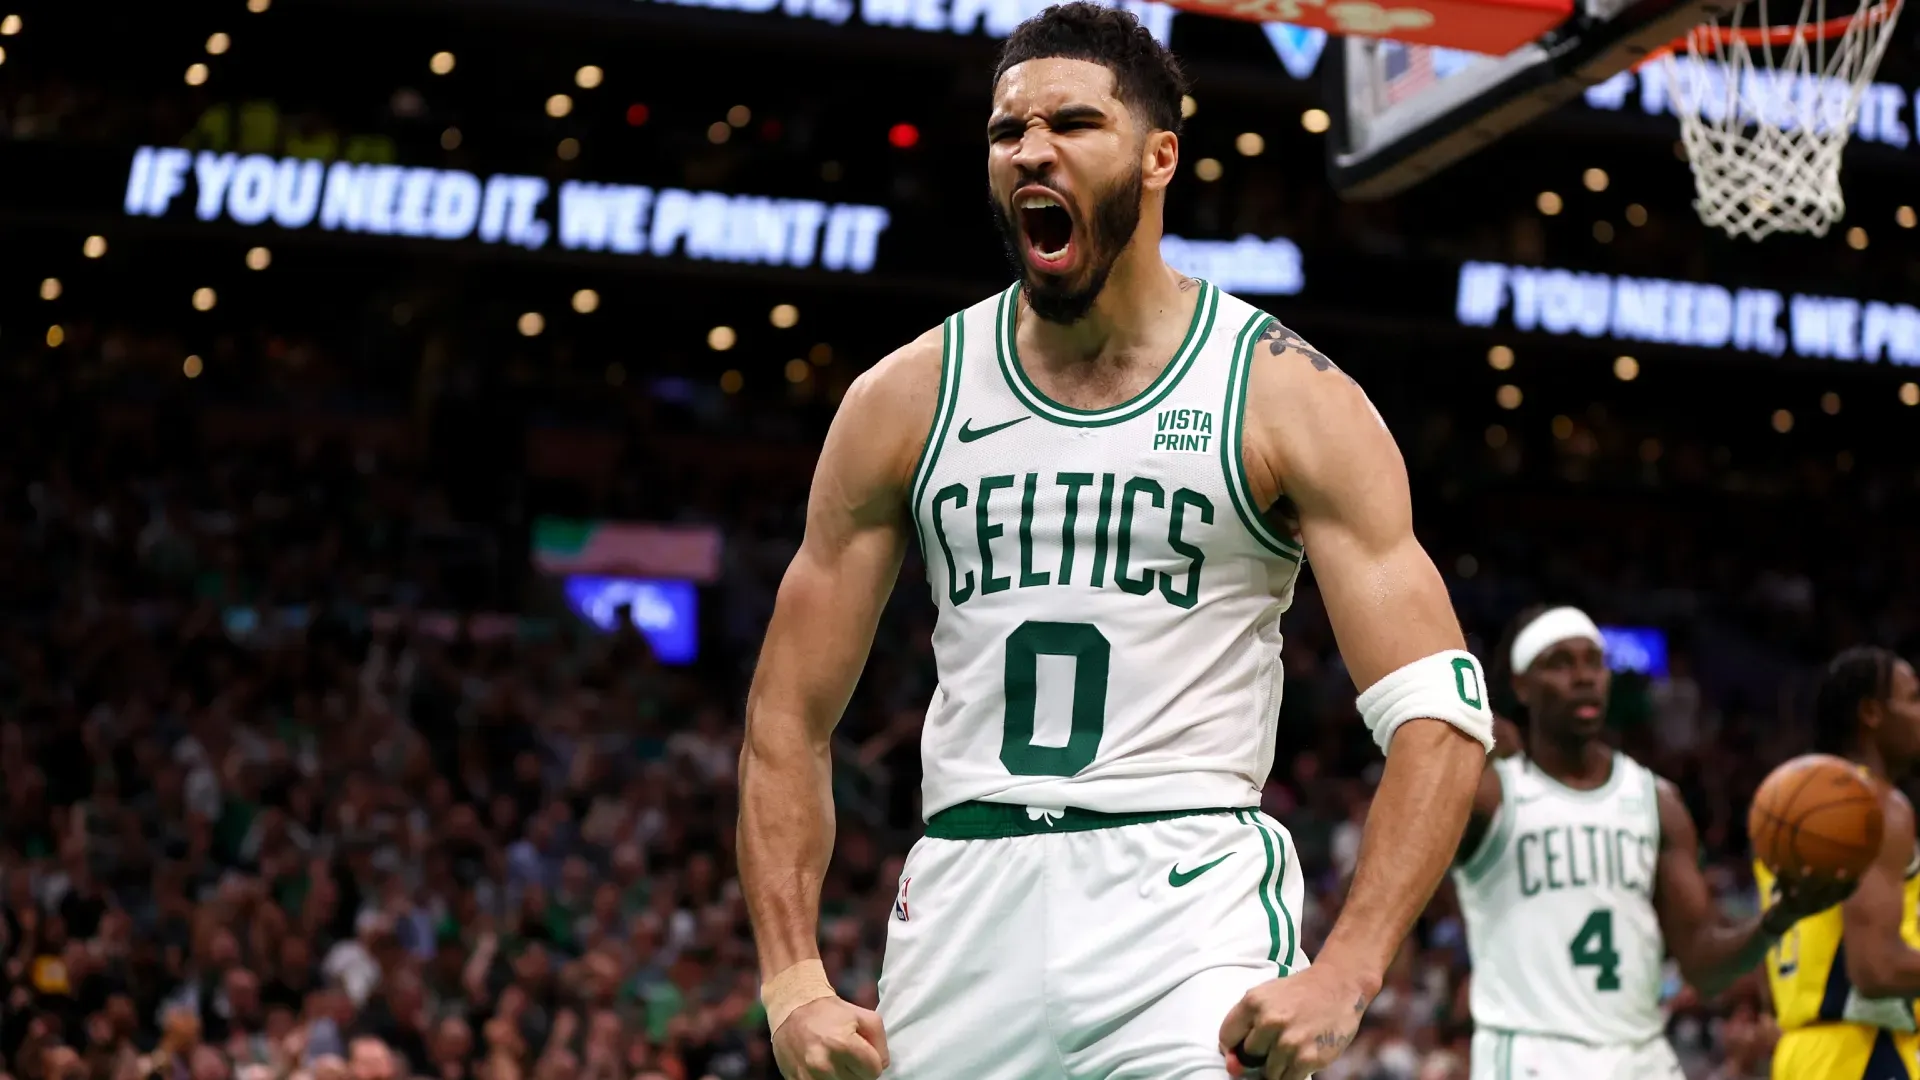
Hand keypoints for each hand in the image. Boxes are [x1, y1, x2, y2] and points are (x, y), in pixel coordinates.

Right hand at [771, 996, 887, 1079]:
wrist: (790, 1011)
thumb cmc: (828, 1013)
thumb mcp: (861, 1015)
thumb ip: (879, 1040)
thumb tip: (882, 1064)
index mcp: (842, 1043)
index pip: (874, 1071)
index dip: (872, 1062)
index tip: (862, 1053)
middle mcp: (824, 1064)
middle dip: (857, 1071)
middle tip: (847, 1056)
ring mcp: (809, 1077)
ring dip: (843, 1077)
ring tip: (835, 1062)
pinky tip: (824, 1069)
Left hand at [1219, 963, 1375, 1079]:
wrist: (1338, 986)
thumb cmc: (1298, 993)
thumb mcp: (1266, 997)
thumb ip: (1245, 1026)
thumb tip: (1232, 1066)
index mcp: (1253, 1002)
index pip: (1226, 1037)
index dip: (1235, 1044)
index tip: (1247, 1041)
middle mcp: (1269, 1021)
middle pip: (1248, 1056)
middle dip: (1261, 1053)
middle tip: (1278, 1039)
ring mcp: (1288, 1042)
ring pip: (1268, 1072)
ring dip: (1278, 1065)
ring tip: (1292, 1045)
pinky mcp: (1307, 1058)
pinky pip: (1288, 1079)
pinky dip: (1292, 1073)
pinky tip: (1301, 1055)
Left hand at [1766, 870, 1857, 929]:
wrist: (1781, 920)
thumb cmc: (1802, 901)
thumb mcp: (1816, 895)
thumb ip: (1825, 882)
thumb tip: (1835, 856)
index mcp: (1826, 903)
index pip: (1843, 897)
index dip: (1851, 887)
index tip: (1859, 875)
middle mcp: (1816, 906)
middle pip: (1829, 896)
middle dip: (1837, 884)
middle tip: (1842, 869)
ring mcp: (1801, 906)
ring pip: (1806, 894)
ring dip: (1807, 881)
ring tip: (1808, 868)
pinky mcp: (1785, 904)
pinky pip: (1782, 889)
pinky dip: (1780, 877)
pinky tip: (1777, 866)